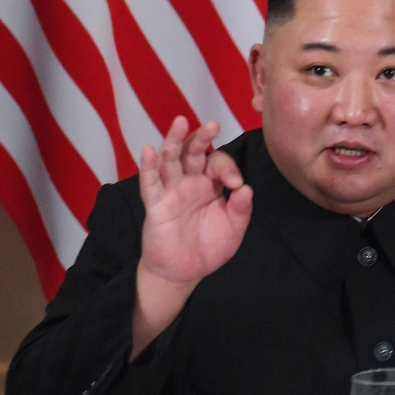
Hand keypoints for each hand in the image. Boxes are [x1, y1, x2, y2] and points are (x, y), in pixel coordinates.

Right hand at [131, 117, 252, 356]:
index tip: (235, 185)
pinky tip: (148, 150)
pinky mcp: (156, 205)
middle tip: (213, 124)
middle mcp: (190, 182)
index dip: (228, 168)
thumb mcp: (234, 229)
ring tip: (180, 122)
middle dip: (202, 138)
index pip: (218, 163)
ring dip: (174, 141)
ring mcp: (172, 191)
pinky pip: (150, 183)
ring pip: (170, 160)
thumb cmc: (210, 246)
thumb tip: (245, 188)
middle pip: (193, 152)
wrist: (185, 272)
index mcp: (211, 185)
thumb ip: (241, 209)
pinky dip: (148, 166)